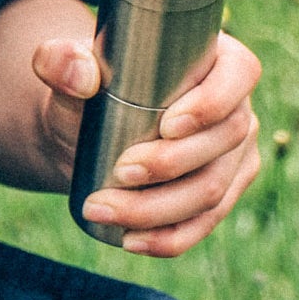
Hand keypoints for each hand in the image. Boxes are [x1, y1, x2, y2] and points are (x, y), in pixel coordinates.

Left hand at [32, 30, 261, 255]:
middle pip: (225, 141)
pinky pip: (203, 225)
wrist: (86, 137)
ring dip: (158, 208)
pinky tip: (130, 240)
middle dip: (171, 164)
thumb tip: (80, 75)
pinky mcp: (220, 196)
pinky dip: (168, 238)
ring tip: (103, 209)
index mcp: (219, 61)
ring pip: (212, 191)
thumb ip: (60, 60)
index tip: (166, 126)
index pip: (238, 76)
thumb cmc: (89, 92)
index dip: (211, 104)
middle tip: (119, 171)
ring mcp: (234, 157)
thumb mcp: (67, 69)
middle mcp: (237, 108)